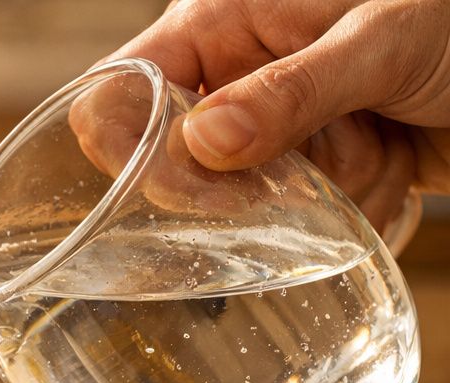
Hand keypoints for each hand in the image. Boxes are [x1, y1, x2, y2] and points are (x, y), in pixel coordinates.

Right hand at [112, 0, 449, 231]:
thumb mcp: (384, 37)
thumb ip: (291, 90)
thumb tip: (202, 144)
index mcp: (220, 22)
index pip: (117, 98)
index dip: (139, 155)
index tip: (213, 192)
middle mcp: (235, 77)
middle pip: (191, 170)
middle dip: (274, 179)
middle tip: (340, 146)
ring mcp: (275, 128)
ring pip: (258, 207)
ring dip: (340, 188)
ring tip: (389, 136)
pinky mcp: (316, 170)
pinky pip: (307, 223)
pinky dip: (364, 205)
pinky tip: (401, 160)